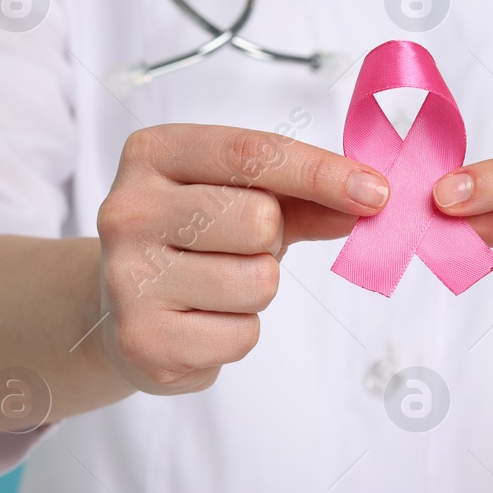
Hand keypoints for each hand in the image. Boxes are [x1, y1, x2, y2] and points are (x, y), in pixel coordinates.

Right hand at [97, 125, 388, 393]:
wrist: (118, 309)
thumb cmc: (191, 242)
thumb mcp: (239, 199)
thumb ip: (303, 195)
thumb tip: (368, 200)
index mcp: (152, 154)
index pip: (251, 153)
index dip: (321, 172)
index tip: (374, 191)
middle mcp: (128, 210)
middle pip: (259, 220)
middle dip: (273, 240)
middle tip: (240, 247)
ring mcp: (128, 276)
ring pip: (257, 281)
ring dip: (257, 289)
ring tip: (216, 286)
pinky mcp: (142, 339)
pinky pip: (241, 335)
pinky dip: (238, 332)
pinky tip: (201, 321)